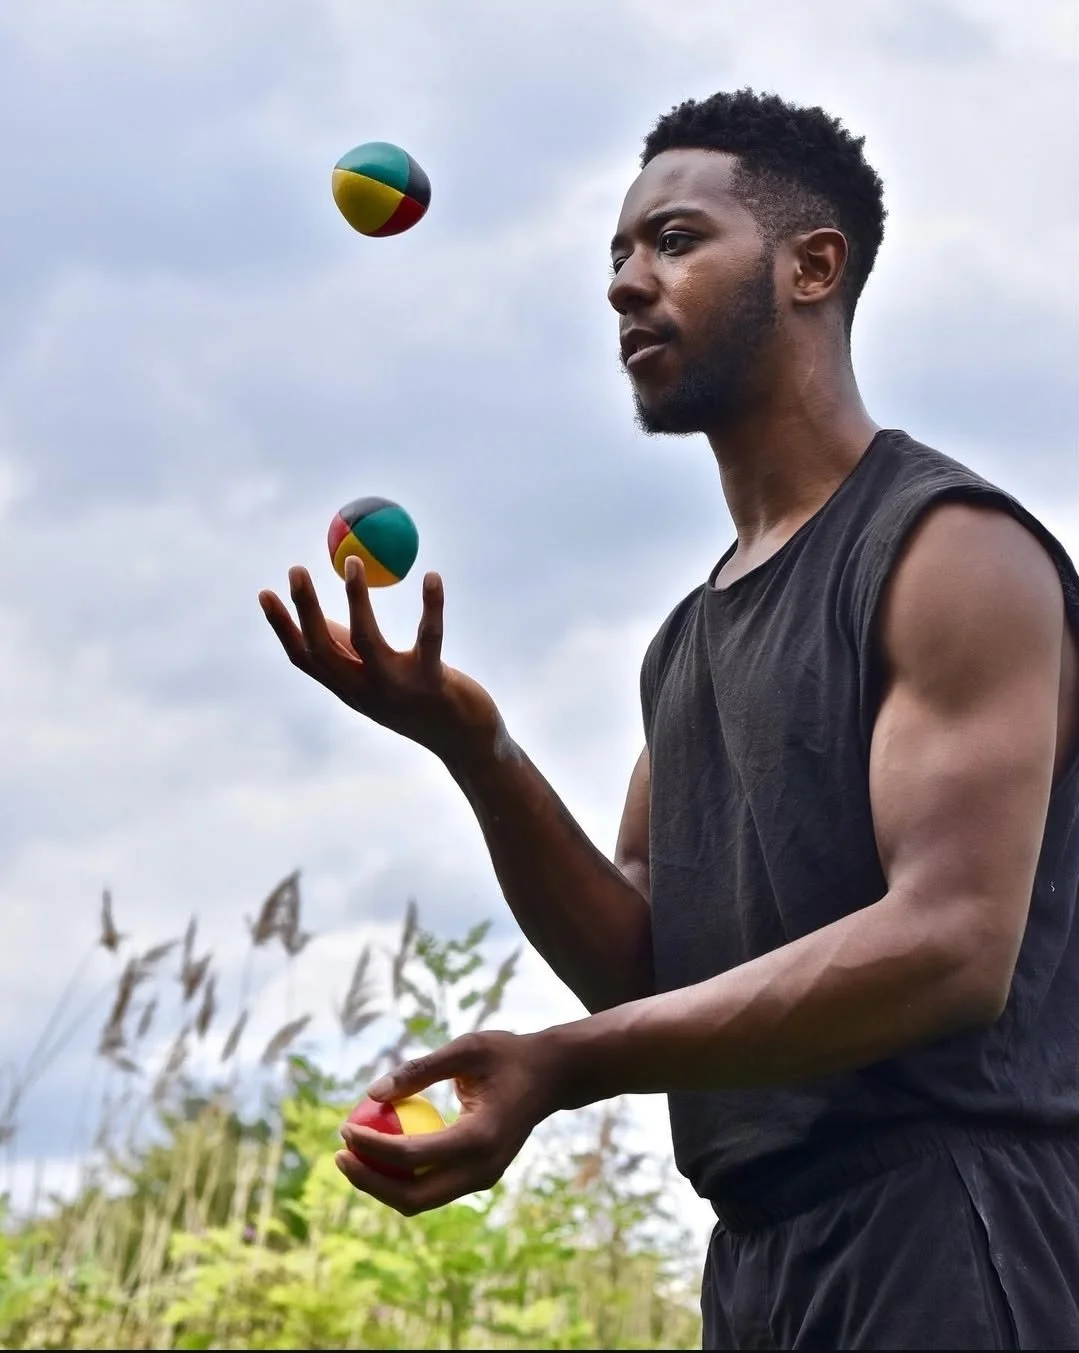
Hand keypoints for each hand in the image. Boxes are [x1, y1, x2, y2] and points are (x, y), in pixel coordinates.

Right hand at [258, 558, 499, 764]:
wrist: (464, 744)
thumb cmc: (421, 702)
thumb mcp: (378, 680)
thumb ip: (350, 651)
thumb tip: (320, 615)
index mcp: (350, 688)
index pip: (305, 658)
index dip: (282, 627)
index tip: (264, 592)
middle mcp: (366, 691)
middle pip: (324, 649)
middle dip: (306, 609)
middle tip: (296, 569)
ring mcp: (397, 688)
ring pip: (367, 641)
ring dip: (357, 599)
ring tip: (353, 562)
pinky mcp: (432, 683)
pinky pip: (430, 638)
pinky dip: (431, 606)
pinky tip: (432, 577)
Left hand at [335, 1029, 565, 1214]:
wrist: (551, 1077)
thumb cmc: (507, 1055)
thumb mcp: (465, 1049)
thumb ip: (419, 1070)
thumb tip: (371, 1094)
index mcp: (480, 1138)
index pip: (413, 1155)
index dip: (373, 1146)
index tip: (344, 1128)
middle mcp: (482, 1169)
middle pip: (413, 1196)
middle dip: (369, 1181)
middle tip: (339, 1154)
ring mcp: (482, 1179)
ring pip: (420, 1200)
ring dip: (382, 1183)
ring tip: (351, 1153)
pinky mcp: (478, 1178)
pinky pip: (431, 1187)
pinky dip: (401, 1176)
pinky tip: (378, 1151)